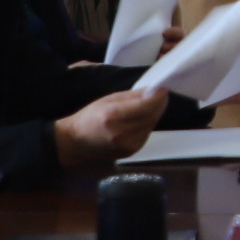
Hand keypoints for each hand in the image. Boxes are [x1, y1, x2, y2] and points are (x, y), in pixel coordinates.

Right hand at [52, 85, 167, 170]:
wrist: (76, 143)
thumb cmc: (89, 117)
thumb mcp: (108, 100)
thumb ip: (132, 96)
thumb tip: (153, 90)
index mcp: (113, 116)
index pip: (146, 106)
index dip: (158, 96)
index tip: (163, 88)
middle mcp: (123, 133)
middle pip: (152, 115)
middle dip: (159, 103)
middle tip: (159, 93)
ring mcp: (128, 145)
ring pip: (151, 124)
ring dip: (154, 113)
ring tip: (148, 105)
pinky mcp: (132, 151)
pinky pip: (146, 133)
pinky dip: (147, 124)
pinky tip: (140, 119)